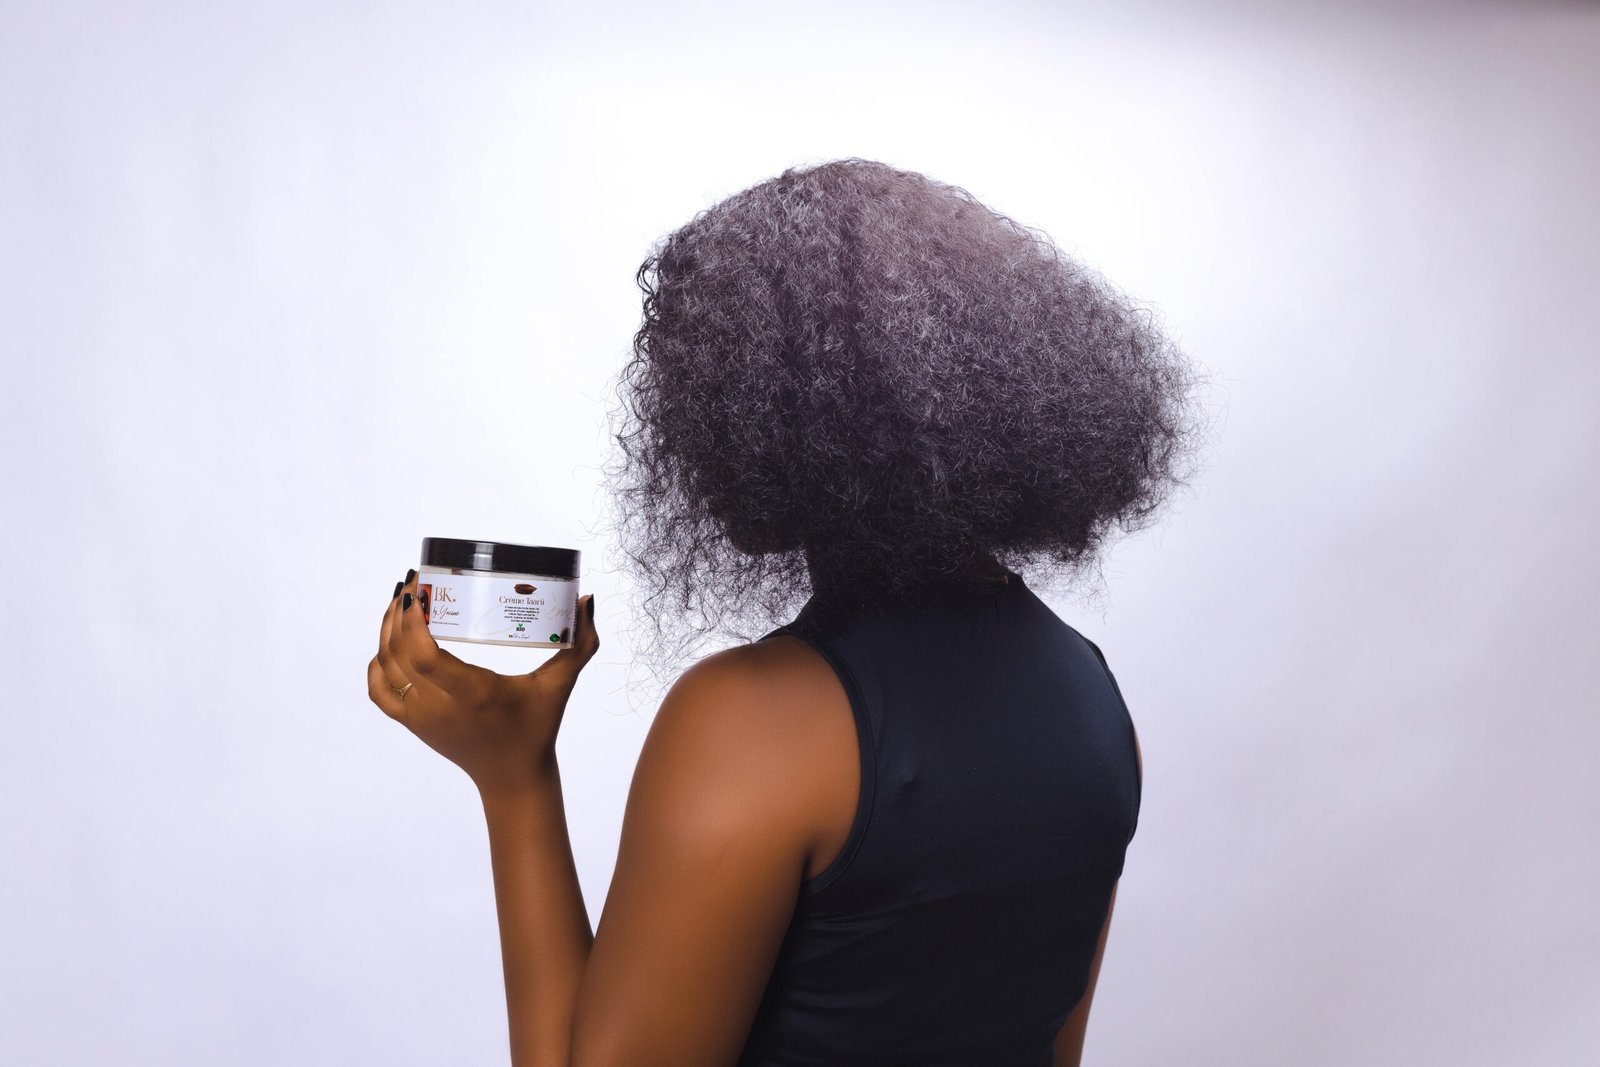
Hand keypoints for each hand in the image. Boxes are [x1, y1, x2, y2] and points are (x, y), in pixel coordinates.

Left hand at [366, 569, 599, 797]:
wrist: (512, 778)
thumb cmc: (537, 729)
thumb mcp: (560, 685)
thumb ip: (579, 644)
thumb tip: (587, 599)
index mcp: (471, 694)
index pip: (424, 655)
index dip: (412, 620)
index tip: (421, 589)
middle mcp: (437, 706)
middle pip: (398, 653)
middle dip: (398, 612)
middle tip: (415, 582)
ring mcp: (419, 717)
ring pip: (385, 666)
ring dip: (387, 631)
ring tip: (403, 603)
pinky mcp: (412, 724)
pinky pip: (379, 691)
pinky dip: (378, 664)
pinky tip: (390, 643)